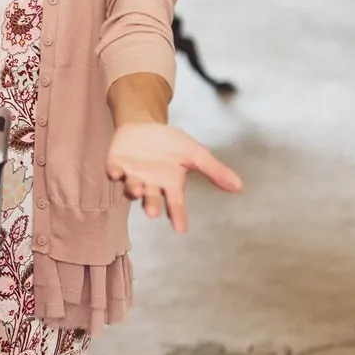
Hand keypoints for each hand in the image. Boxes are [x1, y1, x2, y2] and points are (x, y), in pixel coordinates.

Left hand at [104, 122, 241, 232]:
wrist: (146, 124)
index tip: (181, 230)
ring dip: (133, 190)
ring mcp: (133, 175)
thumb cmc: (172, 144)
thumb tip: (240, 187)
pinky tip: (115, 172)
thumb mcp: (196, 154)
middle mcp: (151, 184)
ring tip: (137, 190)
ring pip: (132, 187)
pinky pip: (114, 170)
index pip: (176, 203)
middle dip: (152, 205)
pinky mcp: (117, 164)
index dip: (178, 216)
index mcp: (171, 184)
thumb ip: (214, 171)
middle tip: (153, 212)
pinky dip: (114, 172)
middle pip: (151, 199)